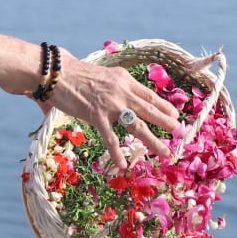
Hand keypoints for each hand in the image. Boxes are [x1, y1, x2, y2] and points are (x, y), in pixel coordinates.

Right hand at [42, 53, 181, 171]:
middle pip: (150, 109)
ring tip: (165, 152)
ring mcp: (111, 104)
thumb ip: (112, 88)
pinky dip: (117, 152)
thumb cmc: (74, 73)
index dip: (163, 105)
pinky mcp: (96, 116)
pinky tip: (123, 165)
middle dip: (167, 122)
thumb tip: (115, 101)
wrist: (56, 72)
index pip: (149, 94)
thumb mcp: (102, 75)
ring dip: (153, 140)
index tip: (175, 114)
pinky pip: (110, 138)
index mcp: (124, 79)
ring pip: (138, 125)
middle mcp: (122, 91)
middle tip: (180, 132)